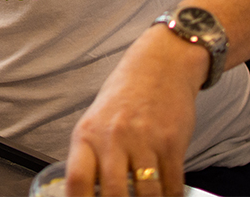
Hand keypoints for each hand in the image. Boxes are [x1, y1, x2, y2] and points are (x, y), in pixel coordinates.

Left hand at [65, 26, 203, 196]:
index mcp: (88, 134)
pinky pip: (172, 186)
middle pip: (114, 194)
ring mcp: (144, 141)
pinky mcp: (172, 144)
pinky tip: (166, 196)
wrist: (160, 66)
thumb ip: (91, 157)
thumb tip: (87, 193)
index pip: (77, 180)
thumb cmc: (124, 97)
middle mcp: (113, 138)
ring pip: (146, 195)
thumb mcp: (96, 122)